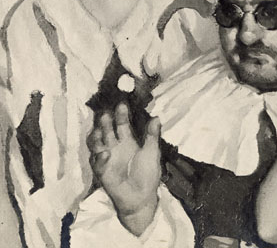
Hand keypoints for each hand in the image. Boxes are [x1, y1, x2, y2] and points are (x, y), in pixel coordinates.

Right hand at [87, 104, 161, 235]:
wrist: (142, 197)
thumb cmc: (148, 174)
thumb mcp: (152, 152)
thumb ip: (151, 136)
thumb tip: (156, 117)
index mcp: (127, 141)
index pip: (121, 124)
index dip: (121, 115)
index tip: (122, 104)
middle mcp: (115, 147)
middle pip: (106, 131)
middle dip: (105, 122)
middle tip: (106, 113)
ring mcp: (107, 159)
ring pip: (96, 144)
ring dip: (96, 137)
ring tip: (99, 130)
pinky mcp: (103, 172)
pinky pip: (98, 164)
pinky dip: (101, 159)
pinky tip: (105, 153)